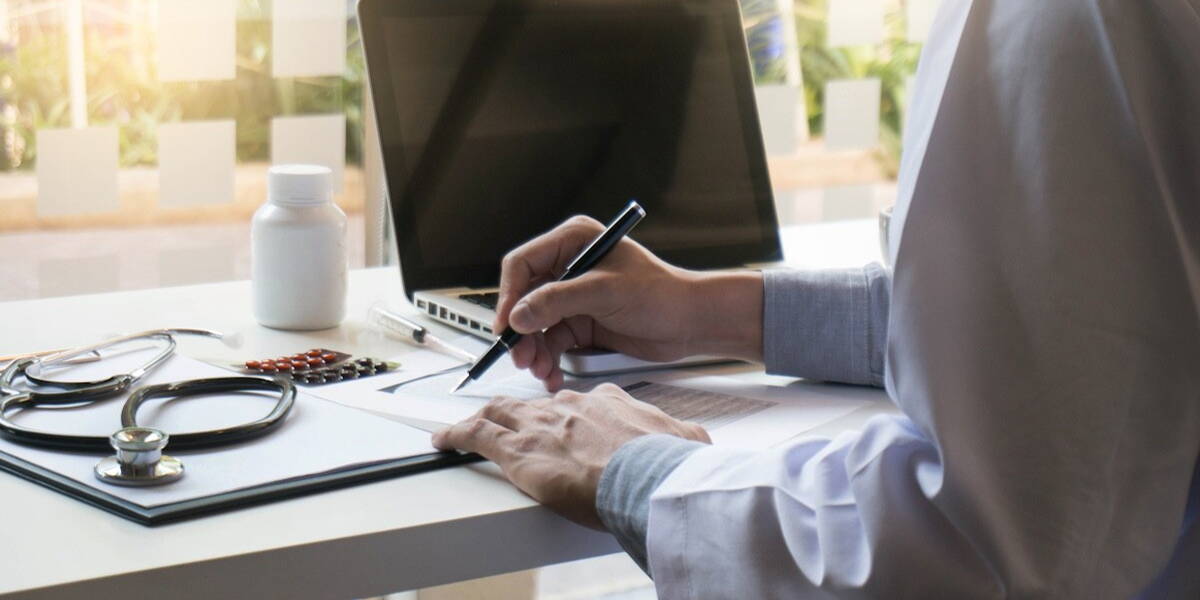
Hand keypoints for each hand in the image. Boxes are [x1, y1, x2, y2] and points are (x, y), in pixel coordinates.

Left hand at [431, 383, 710, 528]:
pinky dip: (455, 435)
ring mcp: (541, 426)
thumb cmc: (666, 465)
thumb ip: (683, 438)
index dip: (568, 413)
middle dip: (519, 412)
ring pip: (500, 412)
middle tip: (509, 423)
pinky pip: (475, 435)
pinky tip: (443, 439)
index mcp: (608, 402)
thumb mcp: (686, 441)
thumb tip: (697, 443)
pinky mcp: (518, 451)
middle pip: (534, 404)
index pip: (579, 402)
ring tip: (468, 426)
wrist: (649, 477)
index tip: (565, 423)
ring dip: (483, 418)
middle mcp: (570, 407)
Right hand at [496, 215, 763, 389]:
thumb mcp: (605, 292)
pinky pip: (553, 342)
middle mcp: (569, 267)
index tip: (506, 326)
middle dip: (521, 330)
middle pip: (525, 298)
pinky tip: (552, 375)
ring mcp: (574, 297)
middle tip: (520, 357)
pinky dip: (550, 360)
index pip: (523, 264)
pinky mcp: (582, 323)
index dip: (509, 295)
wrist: (693, 322)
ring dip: (534, 350)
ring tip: (540, 370)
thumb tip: (518, 316)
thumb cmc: (661, 294)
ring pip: (536, 325)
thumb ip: (557, 301)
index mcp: (573, 241)